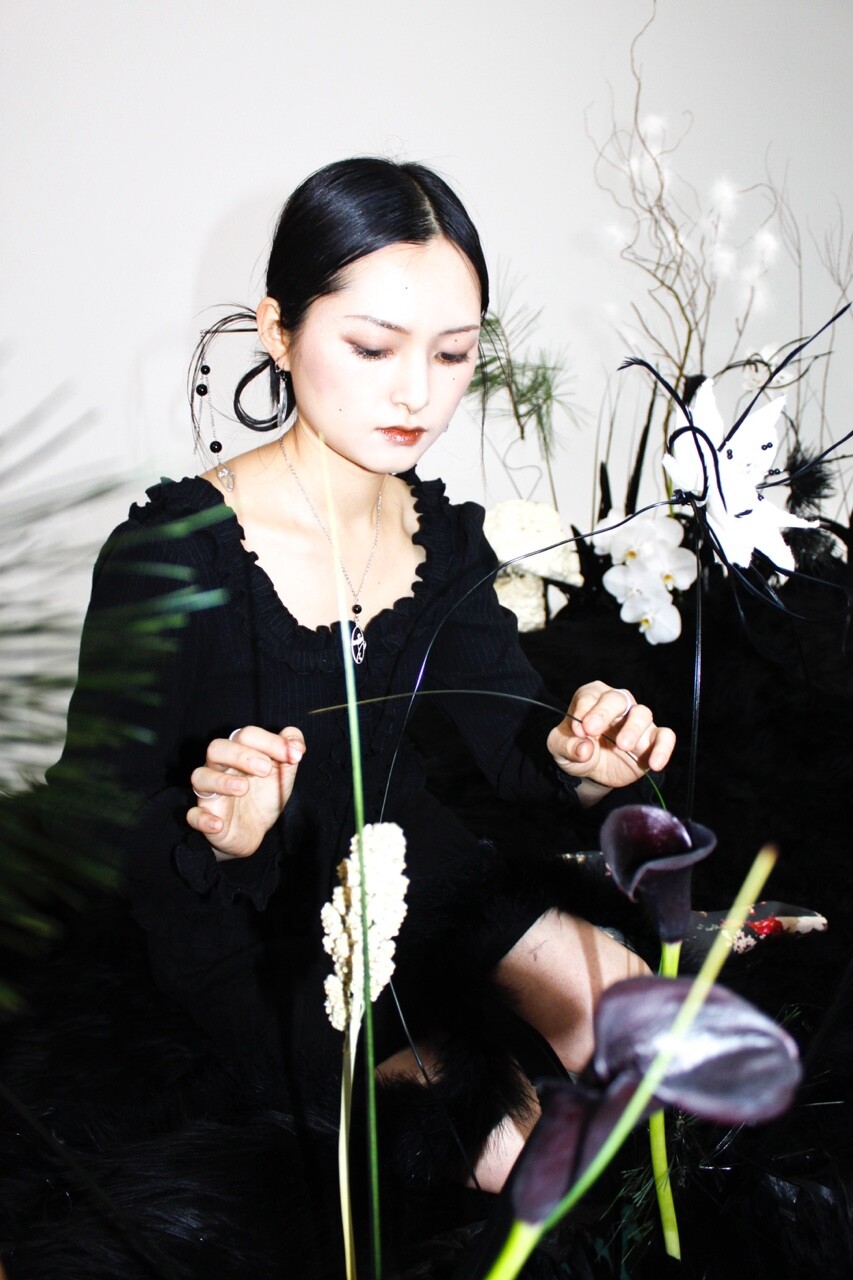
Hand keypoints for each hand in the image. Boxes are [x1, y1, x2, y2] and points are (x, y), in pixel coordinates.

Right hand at [187, 726, 305, 859]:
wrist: (253, 831)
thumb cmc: (263, 795)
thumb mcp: (282, 774)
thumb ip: (289, 752)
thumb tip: (296, 740)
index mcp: (239, 753)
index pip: (246, 735)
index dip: (270, 741)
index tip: (294, 756)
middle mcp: (220, 768)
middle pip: (217, 748)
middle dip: (241, 755)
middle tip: (266, 769)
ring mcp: (210, 792)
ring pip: (201, 777)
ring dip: (221, 781)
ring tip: (244, 788)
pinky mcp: (205, 817)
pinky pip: (193, 815)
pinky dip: (202, 819)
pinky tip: (218, 824)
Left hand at [547, 681, 674, 792]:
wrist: (592, 771)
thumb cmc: (576, 748)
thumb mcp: (560, 749)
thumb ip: (567, 746)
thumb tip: (585, 749)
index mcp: (592, 698)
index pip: (590, 695)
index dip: (584, 710)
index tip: (578, 729)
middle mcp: (617, 704)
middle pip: (618, 699)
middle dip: (604, 712)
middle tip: (592, 730)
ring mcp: (637, 721)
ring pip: (643, 714)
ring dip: (633, 729)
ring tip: (622, 746)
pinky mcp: (652, 739)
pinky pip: (665, 736)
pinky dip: (663, 748)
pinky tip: (654, 764)